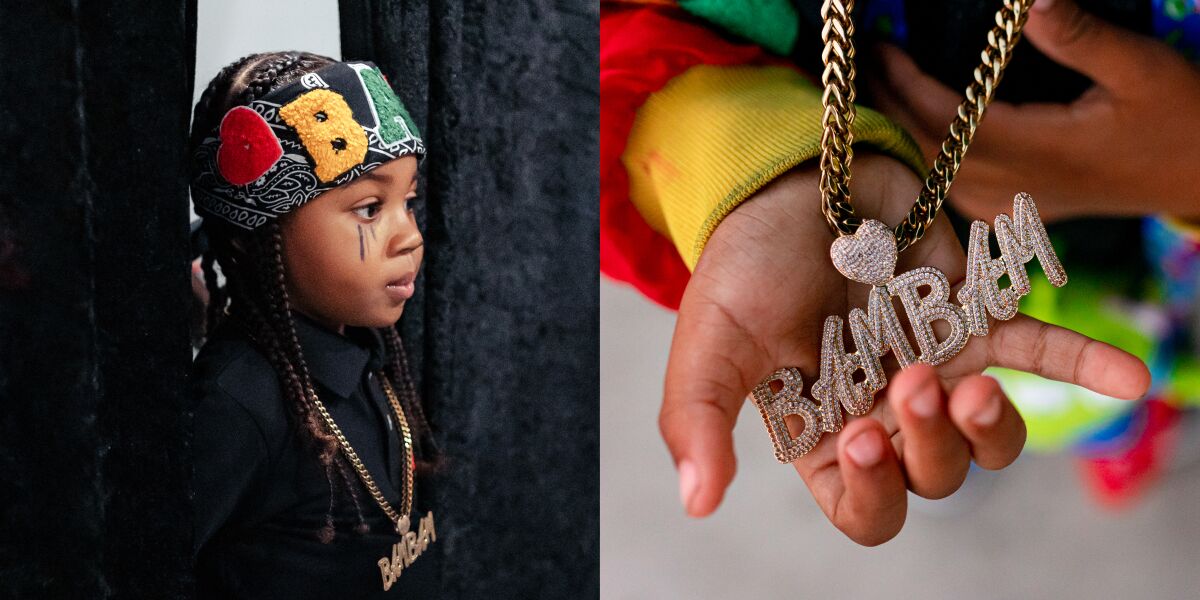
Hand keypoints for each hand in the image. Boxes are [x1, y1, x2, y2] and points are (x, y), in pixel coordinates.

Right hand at [659, 152, 1149, 544]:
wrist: (793, 176)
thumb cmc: (744, 264)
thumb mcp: (707, 342)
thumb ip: (697, 422)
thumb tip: (698, 504)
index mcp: (823, 432)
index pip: (864, 509)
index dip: (874, 492)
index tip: (858, 435)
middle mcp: (886, 413)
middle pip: (936, 480)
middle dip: (931, 444)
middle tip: (909, 380)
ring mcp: (937, 366)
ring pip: (991, 440)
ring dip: (994, 428)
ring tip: (975, 387)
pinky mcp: (976, 315)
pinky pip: (1039, 348)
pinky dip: (1084, 361)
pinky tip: (1128, 376)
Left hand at [866, 0, 1199, 221]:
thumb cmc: (1180, 121)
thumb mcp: (1143, 68)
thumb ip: (1081, 37)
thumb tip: (1027, 1)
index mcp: (1037, 153)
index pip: (944, 120)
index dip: (902, 84)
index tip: (878, 48)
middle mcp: (1009, 187)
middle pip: (924, 147)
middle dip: (885, 103)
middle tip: (857, 60)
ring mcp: (1004, 206)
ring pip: (928, 170)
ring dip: (898, 125)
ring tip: (872, 83)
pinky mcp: (1005, 212)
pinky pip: (943, 184)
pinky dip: (920, 150)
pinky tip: (906, 121)